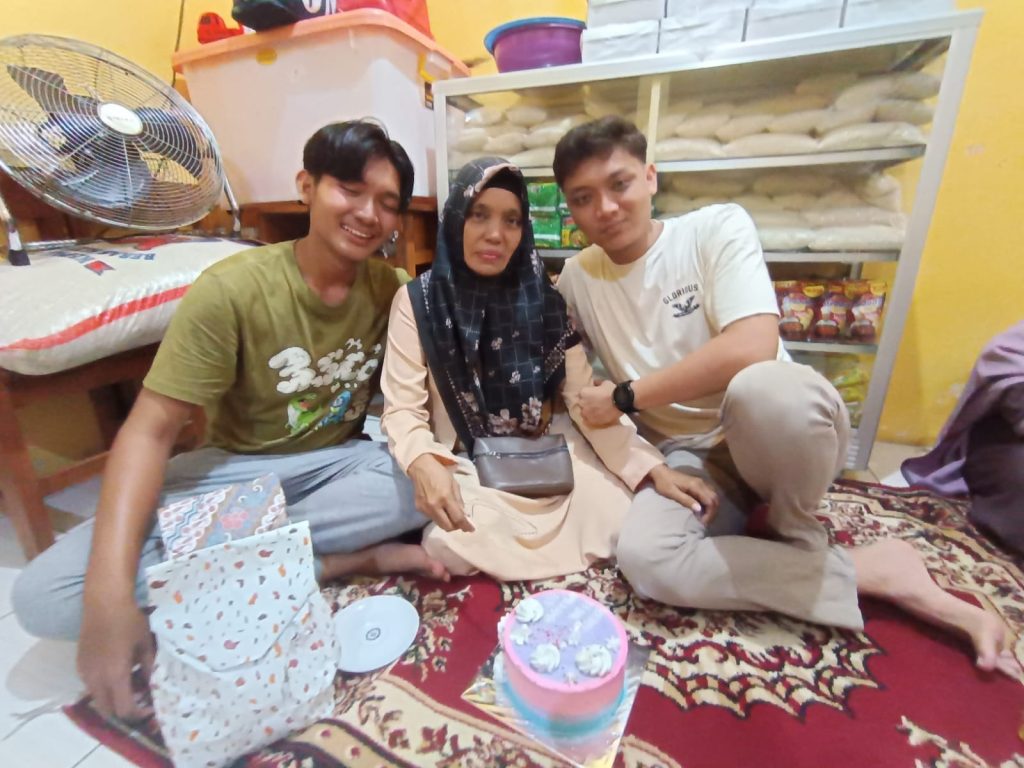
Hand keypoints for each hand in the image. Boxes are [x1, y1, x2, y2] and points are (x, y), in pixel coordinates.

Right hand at [77, 596, 154, 720]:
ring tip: (130, 687)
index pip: (124, 709)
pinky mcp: (79, 664)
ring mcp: (84, 671)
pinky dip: (103, 688)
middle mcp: (95, 678)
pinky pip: (90, 685)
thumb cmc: (130, 620)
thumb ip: (149, 668)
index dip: (138, 714)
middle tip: (140, 701)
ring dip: (112, 699)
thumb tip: (152, 685)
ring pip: (97, 698)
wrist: (104, 601)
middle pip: (108, 710)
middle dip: (124, 711)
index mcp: (114, 675)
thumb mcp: (146, 645)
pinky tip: (116, 674)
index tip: (150, 708)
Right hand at [408, 454, 474, 532]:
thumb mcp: (454, 485)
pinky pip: (432, 518)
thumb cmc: (440, 473)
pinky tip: (440, 508)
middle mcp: (434, 506)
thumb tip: (464, 516)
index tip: (471, 529)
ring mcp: (425, 509)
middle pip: (447, 526)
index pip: (457, 518)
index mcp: (445, 497)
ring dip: (447, 522)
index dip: (465, 525)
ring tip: (450, 515)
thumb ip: (459, 501)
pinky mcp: (419, 509)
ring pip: (439, 524)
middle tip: (460, 522)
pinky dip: (438, 517)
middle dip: (455, 526)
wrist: (421, 468)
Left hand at [579, 380, 620, 427]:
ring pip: (583, 413)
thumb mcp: (604, 383)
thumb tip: (595, 383)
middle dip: (586, 403)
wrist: (620, 402)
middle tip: (594, 403)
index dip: (586, 395)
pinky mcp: (591, 421)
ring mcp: (586, 413)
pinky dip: (590, 419)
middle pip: (581, 403)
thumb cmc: (612, 391)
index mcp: (583, 392)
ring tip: (595, 411)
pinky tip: (595, 417)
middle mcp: (582, 403)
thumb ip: (597, 383)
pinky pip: (587, 421)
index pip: (581, 394)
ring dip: (587, 412)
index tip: (591, 396)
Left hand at [645, 464, 719, 524]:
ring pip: (713, 496)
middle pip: (715, 499)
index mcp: (695, 486)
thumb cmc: (664, 483)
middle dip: (713, 512)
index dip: (709, 513)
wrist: (660, 472)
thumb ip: (686, 500)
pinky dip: (708, 503)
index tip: (702, 522)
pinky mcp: (698, 484)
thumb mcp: (672, 493)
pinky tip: (701, 510)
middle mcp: (701, 483)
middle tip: (705, 522)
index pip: (710, 501)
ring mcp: (701, 483)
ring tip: (704, 517)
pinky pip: (709, 494)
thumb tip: (699, 509)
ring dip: (712, 508)